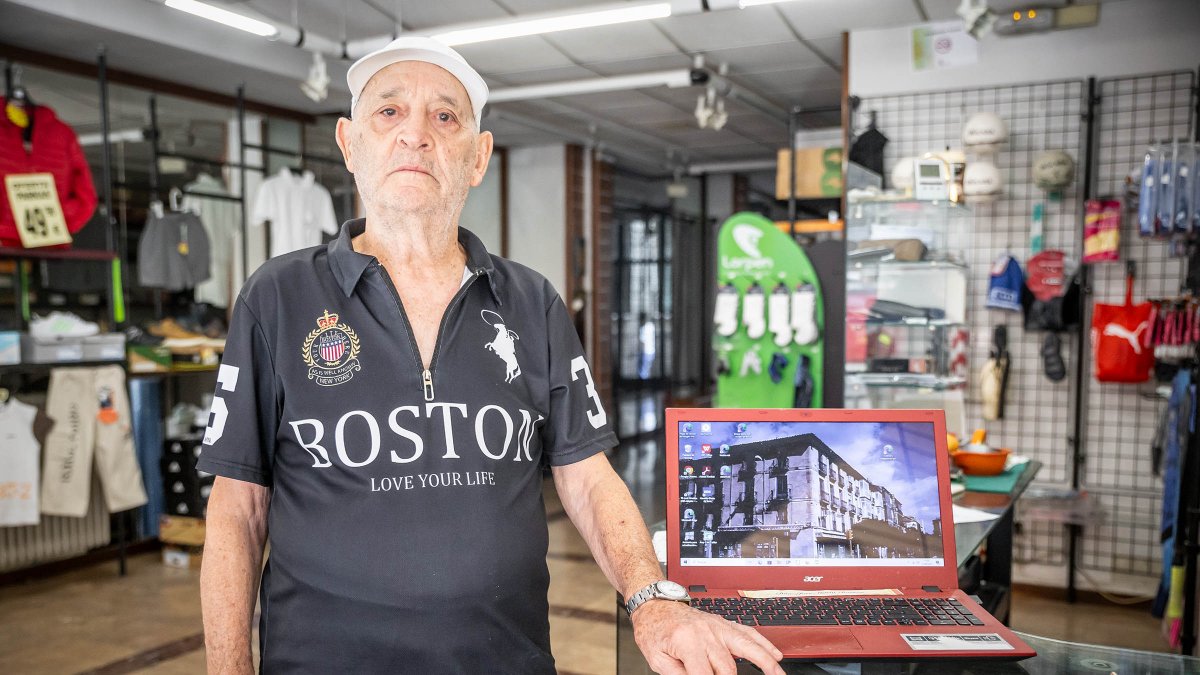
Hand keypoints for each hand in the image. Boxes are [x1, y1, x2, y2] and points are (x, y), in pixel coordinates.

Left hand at [631, 600, 784, 674]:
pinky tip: (775, 654)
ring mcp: (718, 627)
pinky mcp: (723, 624)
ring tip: (778, 674)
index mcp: (687, 642)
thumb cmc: (654, 630)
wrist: (655, 604)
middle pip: (727, 667)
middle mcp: (706, 633)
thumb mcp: (657, 659)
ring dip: (766, 662)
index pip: (704, 674)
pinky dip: (764, 643)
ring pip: (748, 646)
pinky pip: (748, 632)